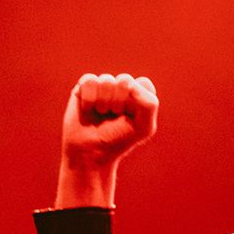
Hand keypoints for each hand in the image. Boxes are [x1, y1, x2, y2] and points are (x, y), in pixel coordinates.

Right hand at [55, 73, 158, 208]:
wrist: (90, 153)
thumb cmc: (118, 141)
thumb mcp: (144, 128)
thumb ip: (149, 104)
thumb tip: (130, 84)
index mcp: (138, 96)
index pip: (143, 83)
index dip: (137, 102)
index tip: (131, 117)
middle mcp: (120, 88)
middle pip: (125, 80)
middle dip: (120, 102)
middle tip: (114, 117)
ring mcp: (102, 87)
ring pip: (107, 80)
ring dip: (104, 102)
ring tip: (101, 114)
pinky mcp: (84, 87)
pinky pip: (89, 80)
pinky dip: (89, 98)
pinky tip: (88, 109)